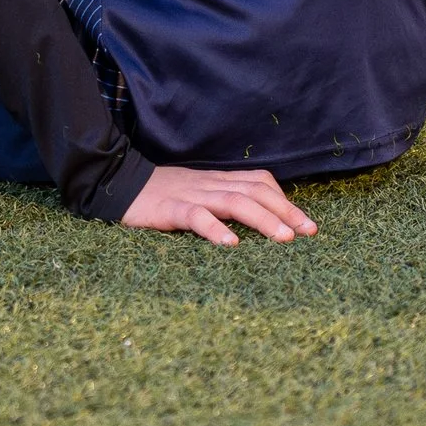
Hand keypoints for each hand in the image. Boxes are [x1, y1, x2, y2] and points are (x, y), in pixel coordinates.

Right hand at [121, 165, 316, 246]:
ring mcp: (191, 195)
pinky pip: (196, 216)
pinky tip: (231, 244)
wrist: (117, 183)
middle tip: (308, 232)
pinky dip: (215, 229)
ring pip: (234, 201)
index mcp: (217, 181)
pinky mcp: (170, 209)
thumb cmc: (160, 196)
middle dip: (286, 211)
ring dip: (263, 219)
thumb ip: (222, 204)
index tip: (307, 225)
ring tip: (284, 239)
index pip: (260, 182)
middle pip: (256, 191)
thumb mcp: (197, 195)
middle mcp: (210, 185)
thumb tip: (256, 222)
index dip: (285, 201)